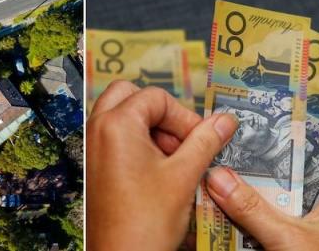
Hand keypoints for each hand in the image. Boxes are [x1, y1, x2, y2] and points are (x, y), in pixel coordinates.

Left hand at [86, 82, 238, 250]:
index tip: (201, 138)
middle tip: (182, 140)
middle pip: (131, 96)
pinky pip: (116, 137)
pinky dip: (139, 143)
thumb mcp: (184, 175)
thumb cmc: (145, 221)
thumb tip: (225, 120)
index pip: (155, 97)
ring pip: (123, 116)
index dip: (183, 116)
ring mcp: (93, 146)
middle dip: (161, 113)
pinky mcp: (95, 163)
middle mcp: (98, 129)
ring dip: (151, 128)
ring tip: (175, 161)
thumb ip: (206, 141)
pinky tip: (161, 171)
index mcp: (116, 124)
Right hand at [205, 168, 318, 250]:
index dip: (260, 157)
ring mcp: (290, 238)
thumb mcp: (287, 240)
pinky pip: (246, 235)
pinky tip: (205, 221)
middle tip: (208, 169)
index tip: (229, 144)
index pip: (291, 169)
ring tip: (200, 191)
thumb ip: (253, 209)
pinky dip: (228, 231)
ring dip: (228, 208)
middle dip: (238, 184)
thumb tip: (219, 177)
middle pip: (267, 191)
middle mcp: (309, 217)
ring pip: (253, 214)